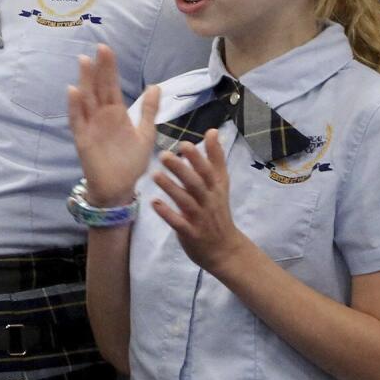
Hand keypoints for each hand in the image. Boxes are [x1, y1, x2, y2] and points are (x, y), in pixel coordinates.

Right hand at [67, 44, 156, 206]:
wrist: (120, 187)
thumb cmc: (131, 161)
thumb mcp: (145, 133)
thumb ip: (149, 110)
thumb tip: (155, 86)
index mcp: (116, 113)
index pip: (111, 86)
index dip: (109, 68)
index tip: (106, 49)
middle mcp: (101, 116)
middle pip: (98, 88)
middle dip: (98, 69)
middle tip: (98, 48)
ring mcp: (90, 126)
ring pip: (86, 99)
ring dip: (84, 81)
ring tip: (84, 62)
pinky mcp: (83, 139)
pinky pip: (77, 120)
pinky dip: (74, 106)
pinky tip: (73, 91)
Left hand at [151, 132, 252, 279]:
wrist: (225, 249)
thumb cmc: (217, 211)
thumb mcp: (221, 184)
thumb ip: (215, 158)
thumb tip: (213, 131)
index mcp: (214, 188)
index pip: (207, 170)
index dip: (197, 158)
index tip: (184, 143)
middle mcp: (208, 201)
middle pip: (196, 183)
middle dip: (181, 169)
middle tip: (163, 155)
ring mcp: (200, 218)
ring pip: (186, 202)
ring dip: (171, 188)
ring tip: (154, 175)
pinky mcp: (191, 233)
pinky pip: (179, 223)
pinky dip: (167, 214)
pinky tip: (154, 203)